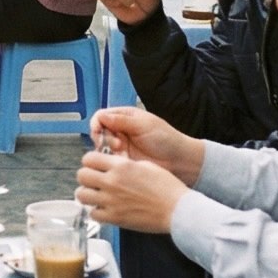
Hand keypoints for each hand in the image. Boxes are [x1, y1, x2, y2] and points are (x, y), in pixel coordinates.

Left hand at [76, 151, 188, 233]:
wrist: (177, 210)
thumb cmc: (167, 188)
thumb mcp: (146, 165)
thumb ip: (124, 164)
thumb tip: (112, 164)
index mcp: (121, 166)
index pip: (89, 158)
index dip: (90, 162)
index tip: (94, 166)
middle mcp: (113, 182)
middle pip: (81, 175)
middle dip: (86, 177)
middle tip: (93, 181)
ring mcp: (112, 201)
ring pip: (82, 195)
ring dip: (87, 194)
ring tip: (96, 196)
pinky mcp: (115, 218)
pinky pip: (93, 214)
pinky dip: (97, 212)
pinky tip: (105, 210)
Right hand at [88, 104, 204, 184]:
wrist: (180, 161)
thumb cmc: (166, 139)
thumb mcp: (144, 125)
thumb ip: (122, 120)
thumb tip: (101, 117)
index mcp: (125, 117)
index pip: (102, 117)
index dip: (97, 124)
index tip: (99, 133)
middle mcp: (121, 130)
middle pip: (99, 132)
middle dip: (103, 138)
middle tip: (116, 145)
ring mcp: (121, 146)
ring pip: (102, 146)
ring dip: (107, 150)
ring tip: (122, 153)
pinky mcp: (123, 160)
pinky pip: (109, 160)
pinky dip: (112, 161)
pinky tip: (123, 161)